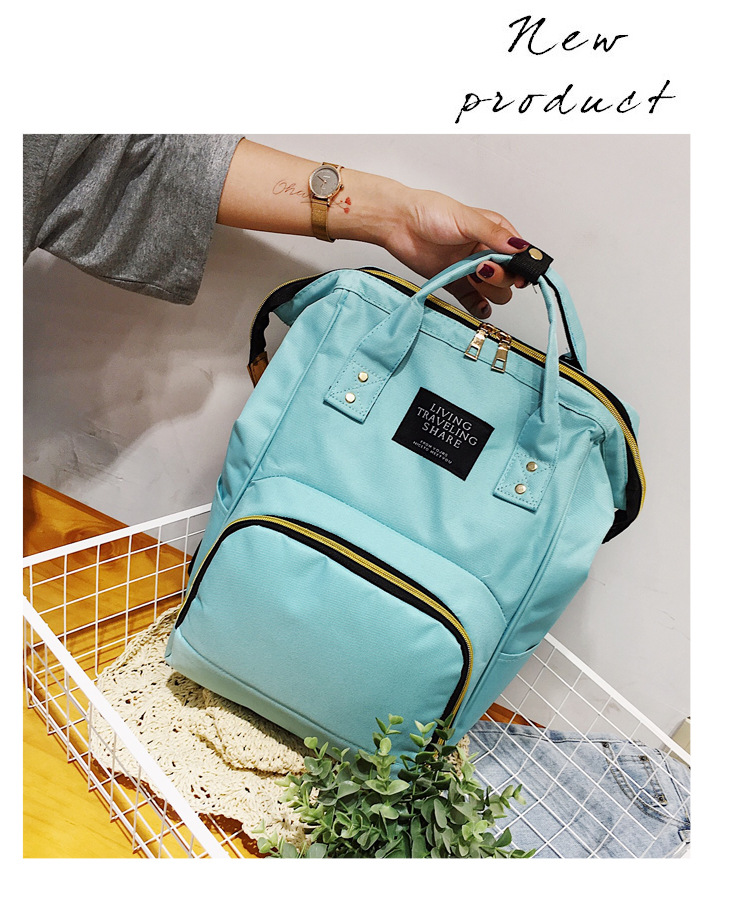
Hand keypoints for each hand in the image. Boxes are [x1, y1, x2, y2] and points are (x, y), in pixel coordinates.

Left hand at [381, 187, 529, 319]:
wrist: (397, 224)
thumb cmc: (429, 212)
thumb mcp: (466, 219)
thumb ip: (494, 235)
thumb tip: (521, 248)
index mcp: (495, 233)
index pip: (520, 255)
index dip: (521, 266)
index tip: (516, 271)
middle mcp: (486, 252)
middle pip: (510, 277)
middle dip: (501, 277)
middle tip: (481, 268)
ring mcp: (471, 270)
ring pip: (496, 292)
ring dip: (490, 291)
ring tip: (472, 278)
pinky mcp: (456, 285)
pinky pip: (475, 302)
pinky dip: (480, 307)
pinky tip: (478, 305)